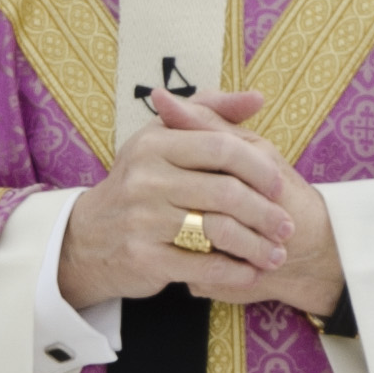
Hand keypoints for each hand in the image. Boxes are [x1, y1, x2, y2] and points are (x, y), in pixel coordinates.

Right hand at [55, 91, 336, 312]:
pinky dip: (233, 272)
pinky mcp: (144, 258)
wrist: (86, 238)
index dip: (258, 167)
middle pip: (225, 192)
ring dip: (256, 246)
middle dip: (265, 213)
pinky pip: (202, 267)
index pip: (220, 148)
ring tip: (276, 254)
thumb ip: (210, 113)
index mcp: (154, 143)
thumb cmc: (138, 183)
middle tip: (287, 227)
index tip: (278, 185)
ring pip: (218, 231)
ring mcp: (142, 220)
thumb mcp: (162, 138)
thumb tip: (257, 98)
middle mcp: (145, 179)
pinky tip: (250, 274)